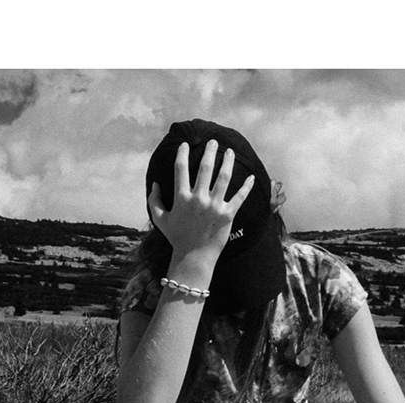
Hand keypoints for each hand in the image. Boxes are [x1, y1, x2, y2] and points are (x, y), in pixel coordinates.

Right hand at [148, 142, 256, 265]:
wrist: (193, 258)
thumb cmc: (176, 238)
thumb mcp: (160, 219)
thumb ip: (154, 200)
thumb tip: (155, 183)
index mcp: (181, 198)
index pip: (181, 169)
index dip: (182, 154)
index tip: (185, 145)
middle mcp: (198, 199)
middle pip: (205, 168)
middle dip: (209, 151)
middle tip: (213, 142)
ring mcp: (214, 206)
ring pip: (224, 177)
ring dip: (227, 161)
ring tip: (229, 151)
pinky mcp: (228, 215)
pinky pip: (240, 196)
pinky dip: (246, 186)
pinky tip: (250, 176)